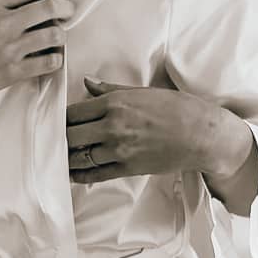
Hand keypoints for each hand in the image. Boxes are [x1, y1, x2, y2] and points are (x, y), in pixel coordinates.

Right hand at [0, 0, 75, 114]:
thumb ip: (1, 3)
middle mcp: (3, 23)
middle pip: (51, 8)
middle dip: (66, 8)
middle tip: (68, 12)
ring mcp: (9, 48)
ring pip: (55, 35)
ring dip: (61, 35)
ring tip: (57, 37)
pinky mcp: (12, 72)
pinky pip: (48, 62)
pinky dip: (54, 58)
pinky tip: (49, 57)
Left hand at [65, 76, 251, 185]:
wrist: (202, 134)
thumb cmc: (176, 108)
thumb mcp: (141, 91)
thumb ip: (109, 89)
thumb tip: (86, 83)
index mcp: (114, 103)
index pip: (73, 113)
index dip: (62, 119)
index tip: (57, 122)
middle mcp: (112, 126)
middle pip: (70, 135)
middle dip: (62, 138)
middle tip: (56, 140)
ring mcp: (119, 149)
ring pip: (79, 157)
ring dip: (69, 158)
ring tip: (61, 157)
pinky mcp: (127, 168)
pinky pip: (95, 174)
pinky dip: (81, 175)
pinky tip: (73, 173)